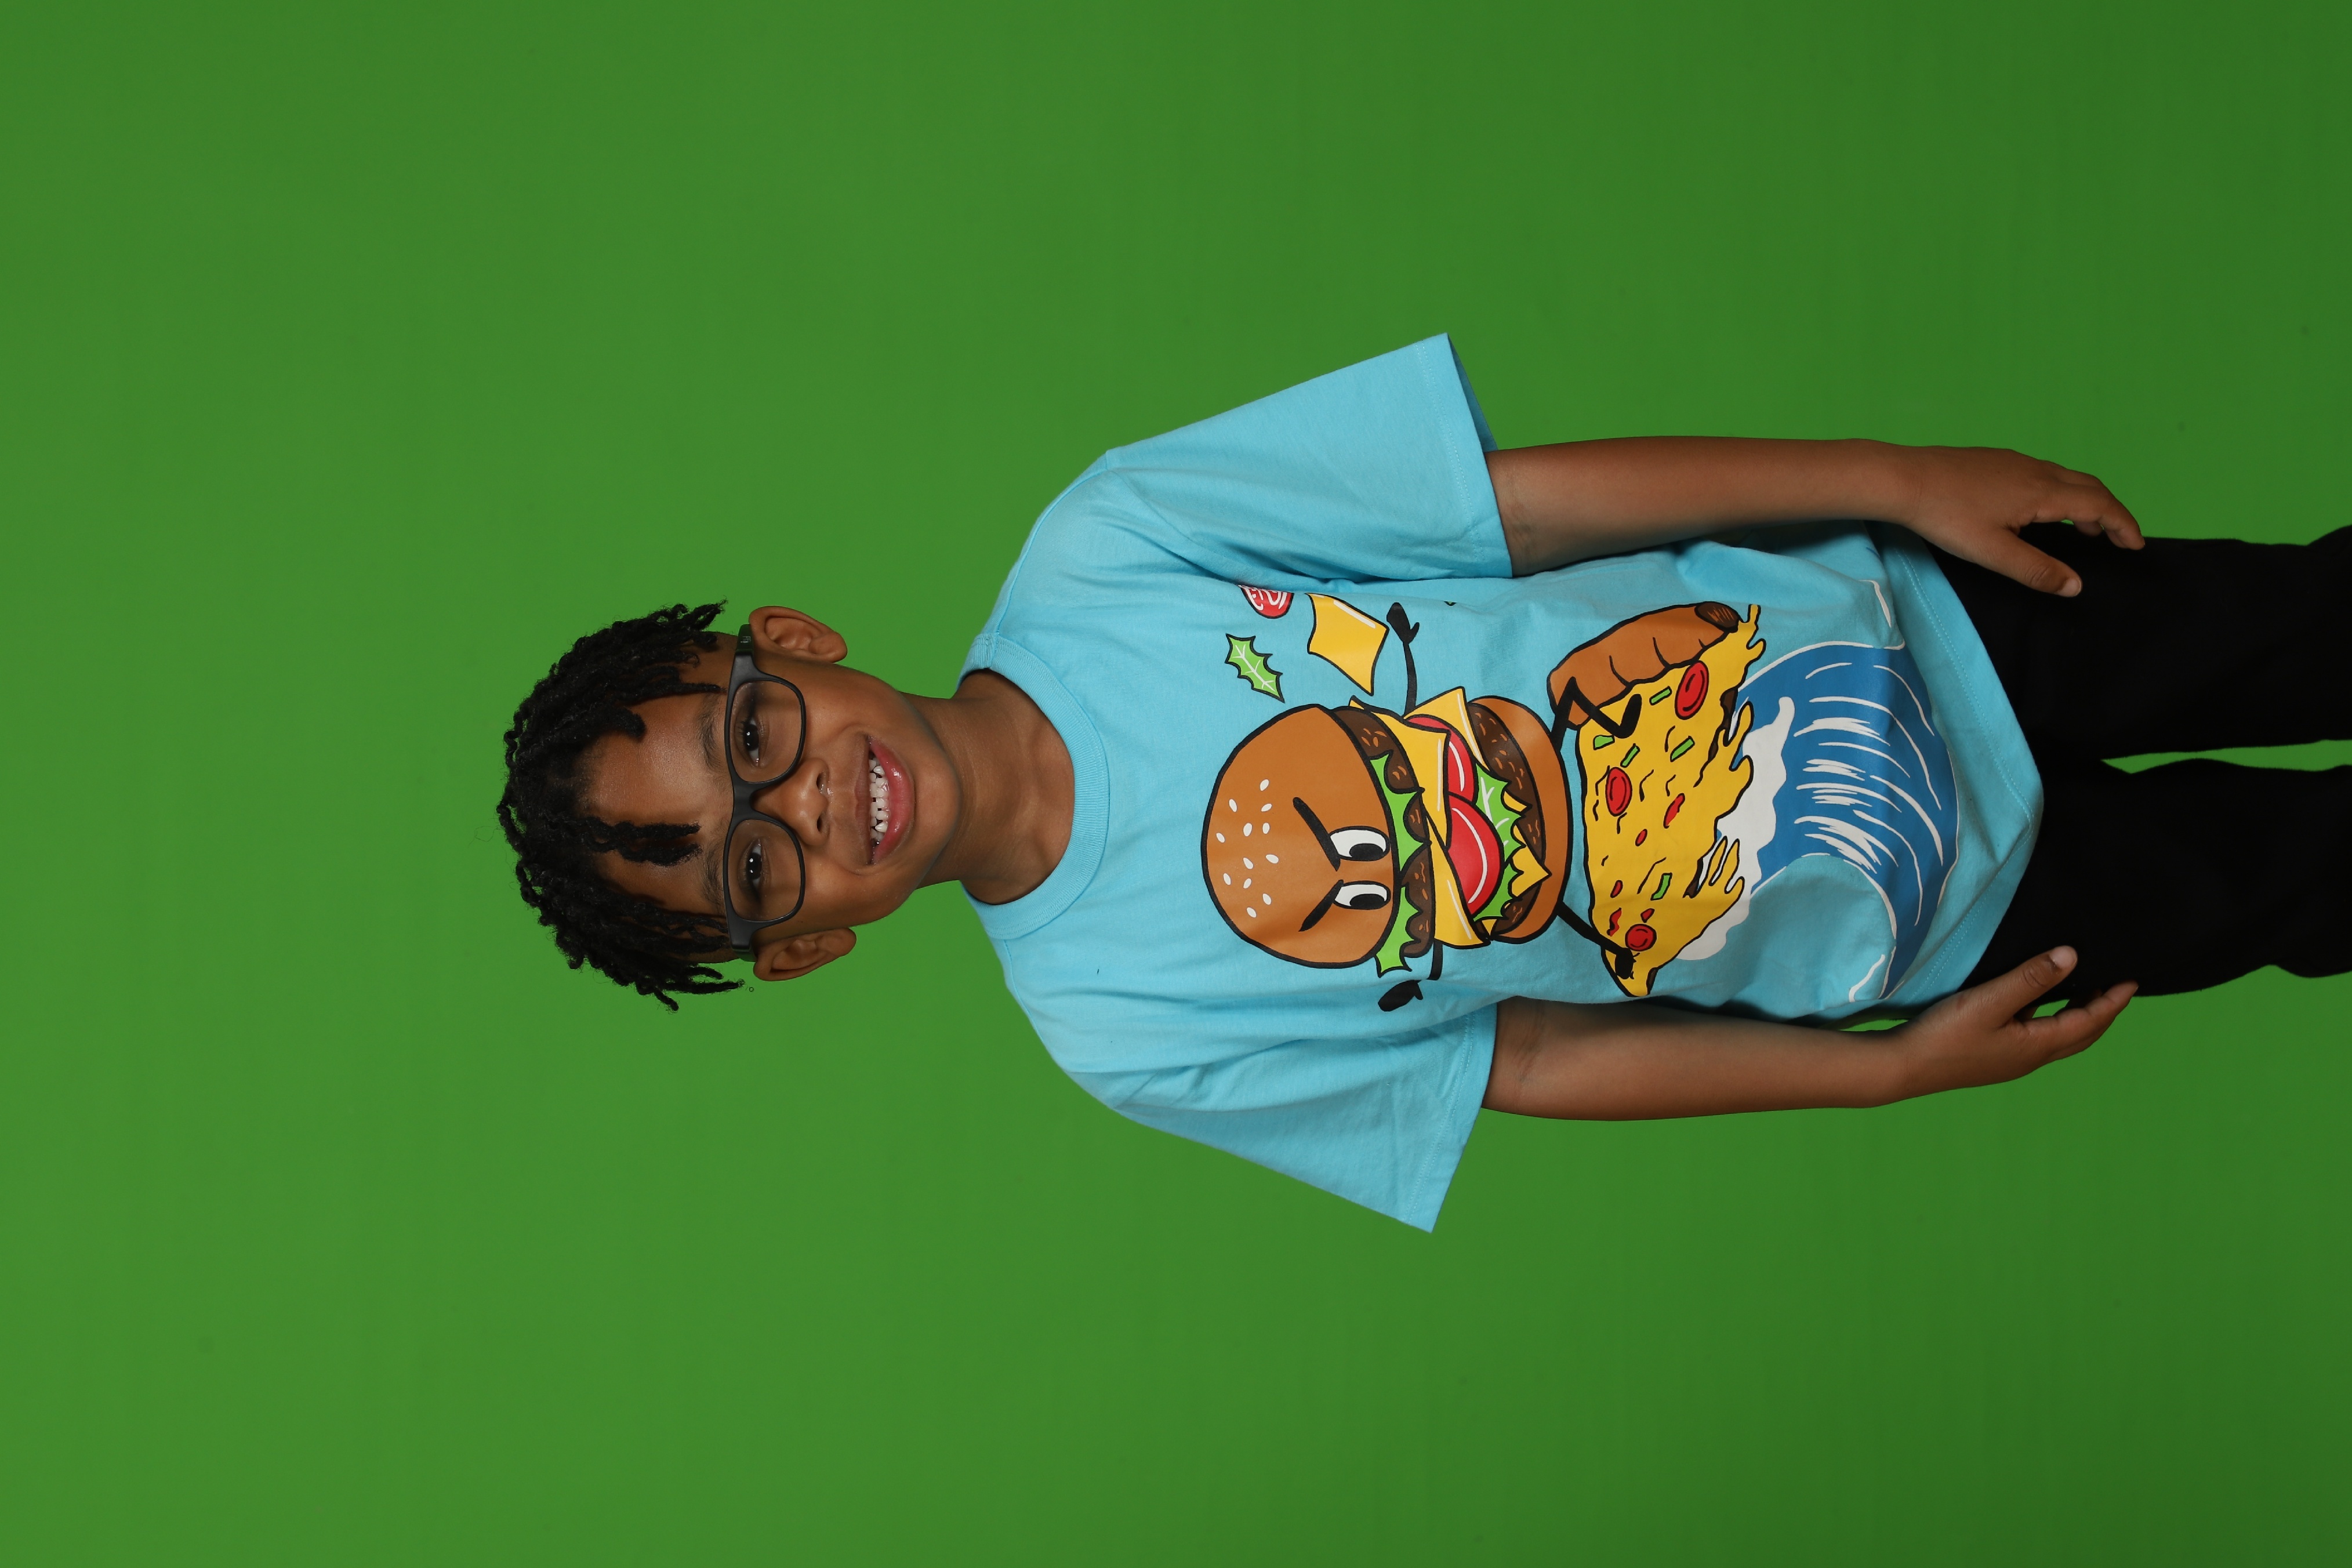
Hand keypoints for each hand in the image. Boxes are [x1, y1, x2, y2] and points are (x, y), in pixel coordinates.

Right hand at [1890, 947, 2135, 1097]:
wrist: (1903, 1067)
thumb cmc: (1945, 1035)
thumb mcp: (1990, 1001)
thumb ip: (2030, 978)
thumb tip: (2072, 956)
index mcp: (2037, 1046)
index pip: (2089, 1021)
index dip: (2112, 1001)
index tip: (2132, 980)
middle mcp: (2030, 1057)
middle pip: (2080, 1035)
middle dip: (2102, 1012)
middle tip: (2115, 986)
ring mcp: (2011, 1059)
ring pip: (2058, 1037)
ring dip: (2077, 1016)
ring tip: (2082, 990)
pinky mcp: (1993, 1056)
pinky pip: (2036, 1036)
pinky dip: (2050, 1019)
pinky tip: (2034, 1004)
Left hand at [1893, 446, 2144, 595]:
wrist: (1903, 479)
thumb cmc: (1946, 515)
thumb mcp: (1993, 552)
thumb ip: (2036, 570)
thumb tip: (2075, 585)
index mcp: (2043, 492)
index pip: (2100, 506)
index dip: (2123, 525)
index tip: (2136, 544)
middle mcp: (2036, 471)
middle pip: (2090, 487)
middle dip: (2111, 513)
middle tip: (2121, 539)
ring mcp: (2015, 462)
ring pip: (2066, 478)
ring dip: (2085, 502)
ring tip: (2087, 529)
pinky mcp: (1996, 461)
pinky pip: (2043, 474)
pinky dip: (2060, 492)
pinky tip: (2041, 510)